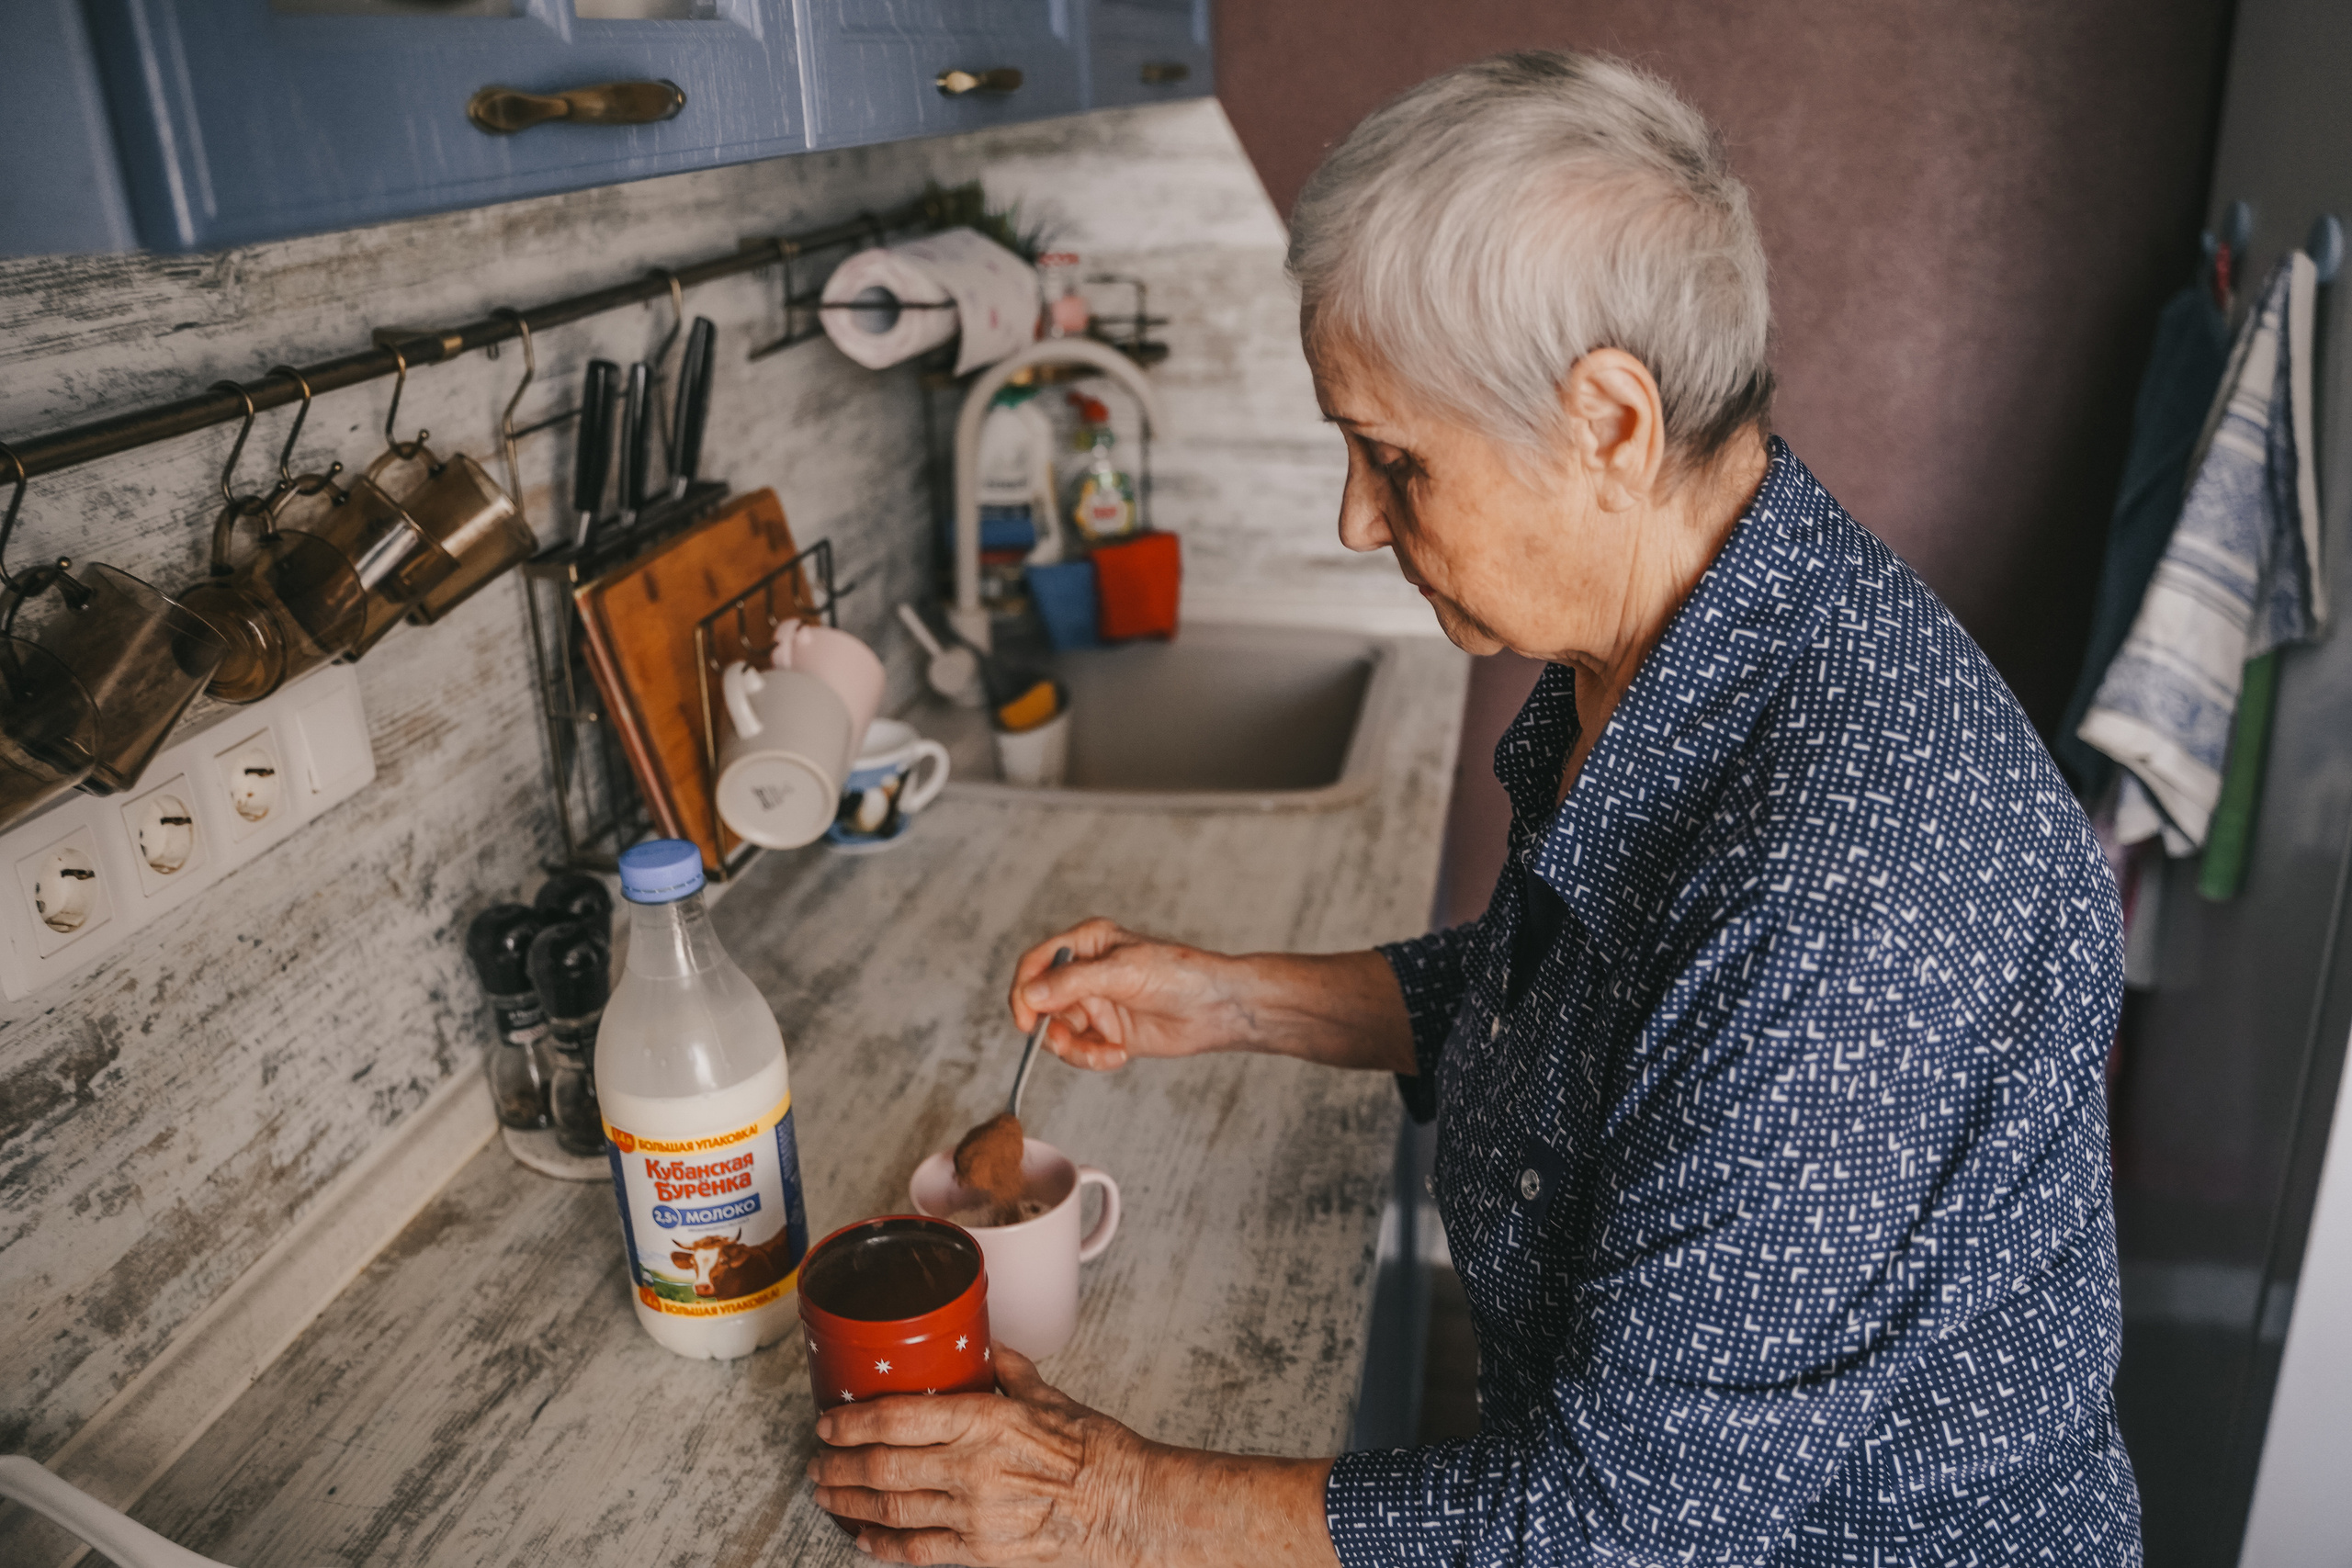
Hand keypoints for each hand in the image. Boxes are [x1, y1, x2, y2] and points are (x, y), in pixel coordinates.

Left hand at [808, 1343, 1147, 1565]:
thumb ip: (1010, 1372)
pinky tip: (864, 1536)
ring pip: (890, 1510)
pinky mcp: (981, 1554)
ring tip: (826, 1494)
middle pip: (881, 1467)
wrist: (1130, 1509)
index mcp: (985, 1421)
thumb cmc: (1098, 1453)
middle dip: (838, 1464)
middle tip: (817, 1460)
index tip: (828, 1421)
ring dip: (849, 1502)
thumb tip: (988, 1345)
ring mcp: (972, 1516)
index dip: (852, 1422)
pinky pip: (917, 1552)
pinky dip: (883, 1545)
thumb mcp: (1052, 1398)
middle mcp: (970, 1468)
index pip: (896, 1418)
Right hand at [1008, 919, 1248, 1070]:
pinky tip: (1119, 1055)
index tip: (1026, 1021)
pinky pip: (1080, 1051)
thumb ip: (1073, 983)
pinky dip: (1092, 1058)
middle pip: (1040, 1005)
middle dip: (1051, 1030)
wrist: (1216, 1008)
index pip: (1035, 964)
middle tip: (1065, 1045)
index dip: (1023, 992)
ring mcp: (1095, 1004)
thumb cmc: (1179, 974)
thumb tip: (1030, 995)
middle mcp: (1084, 973)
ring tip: (1105, 1054)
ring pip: (1058, 1033)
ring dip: (1075, 1050)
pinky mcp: (1106, 1032)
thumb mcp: (1123, 972)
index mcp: (1086, 944)